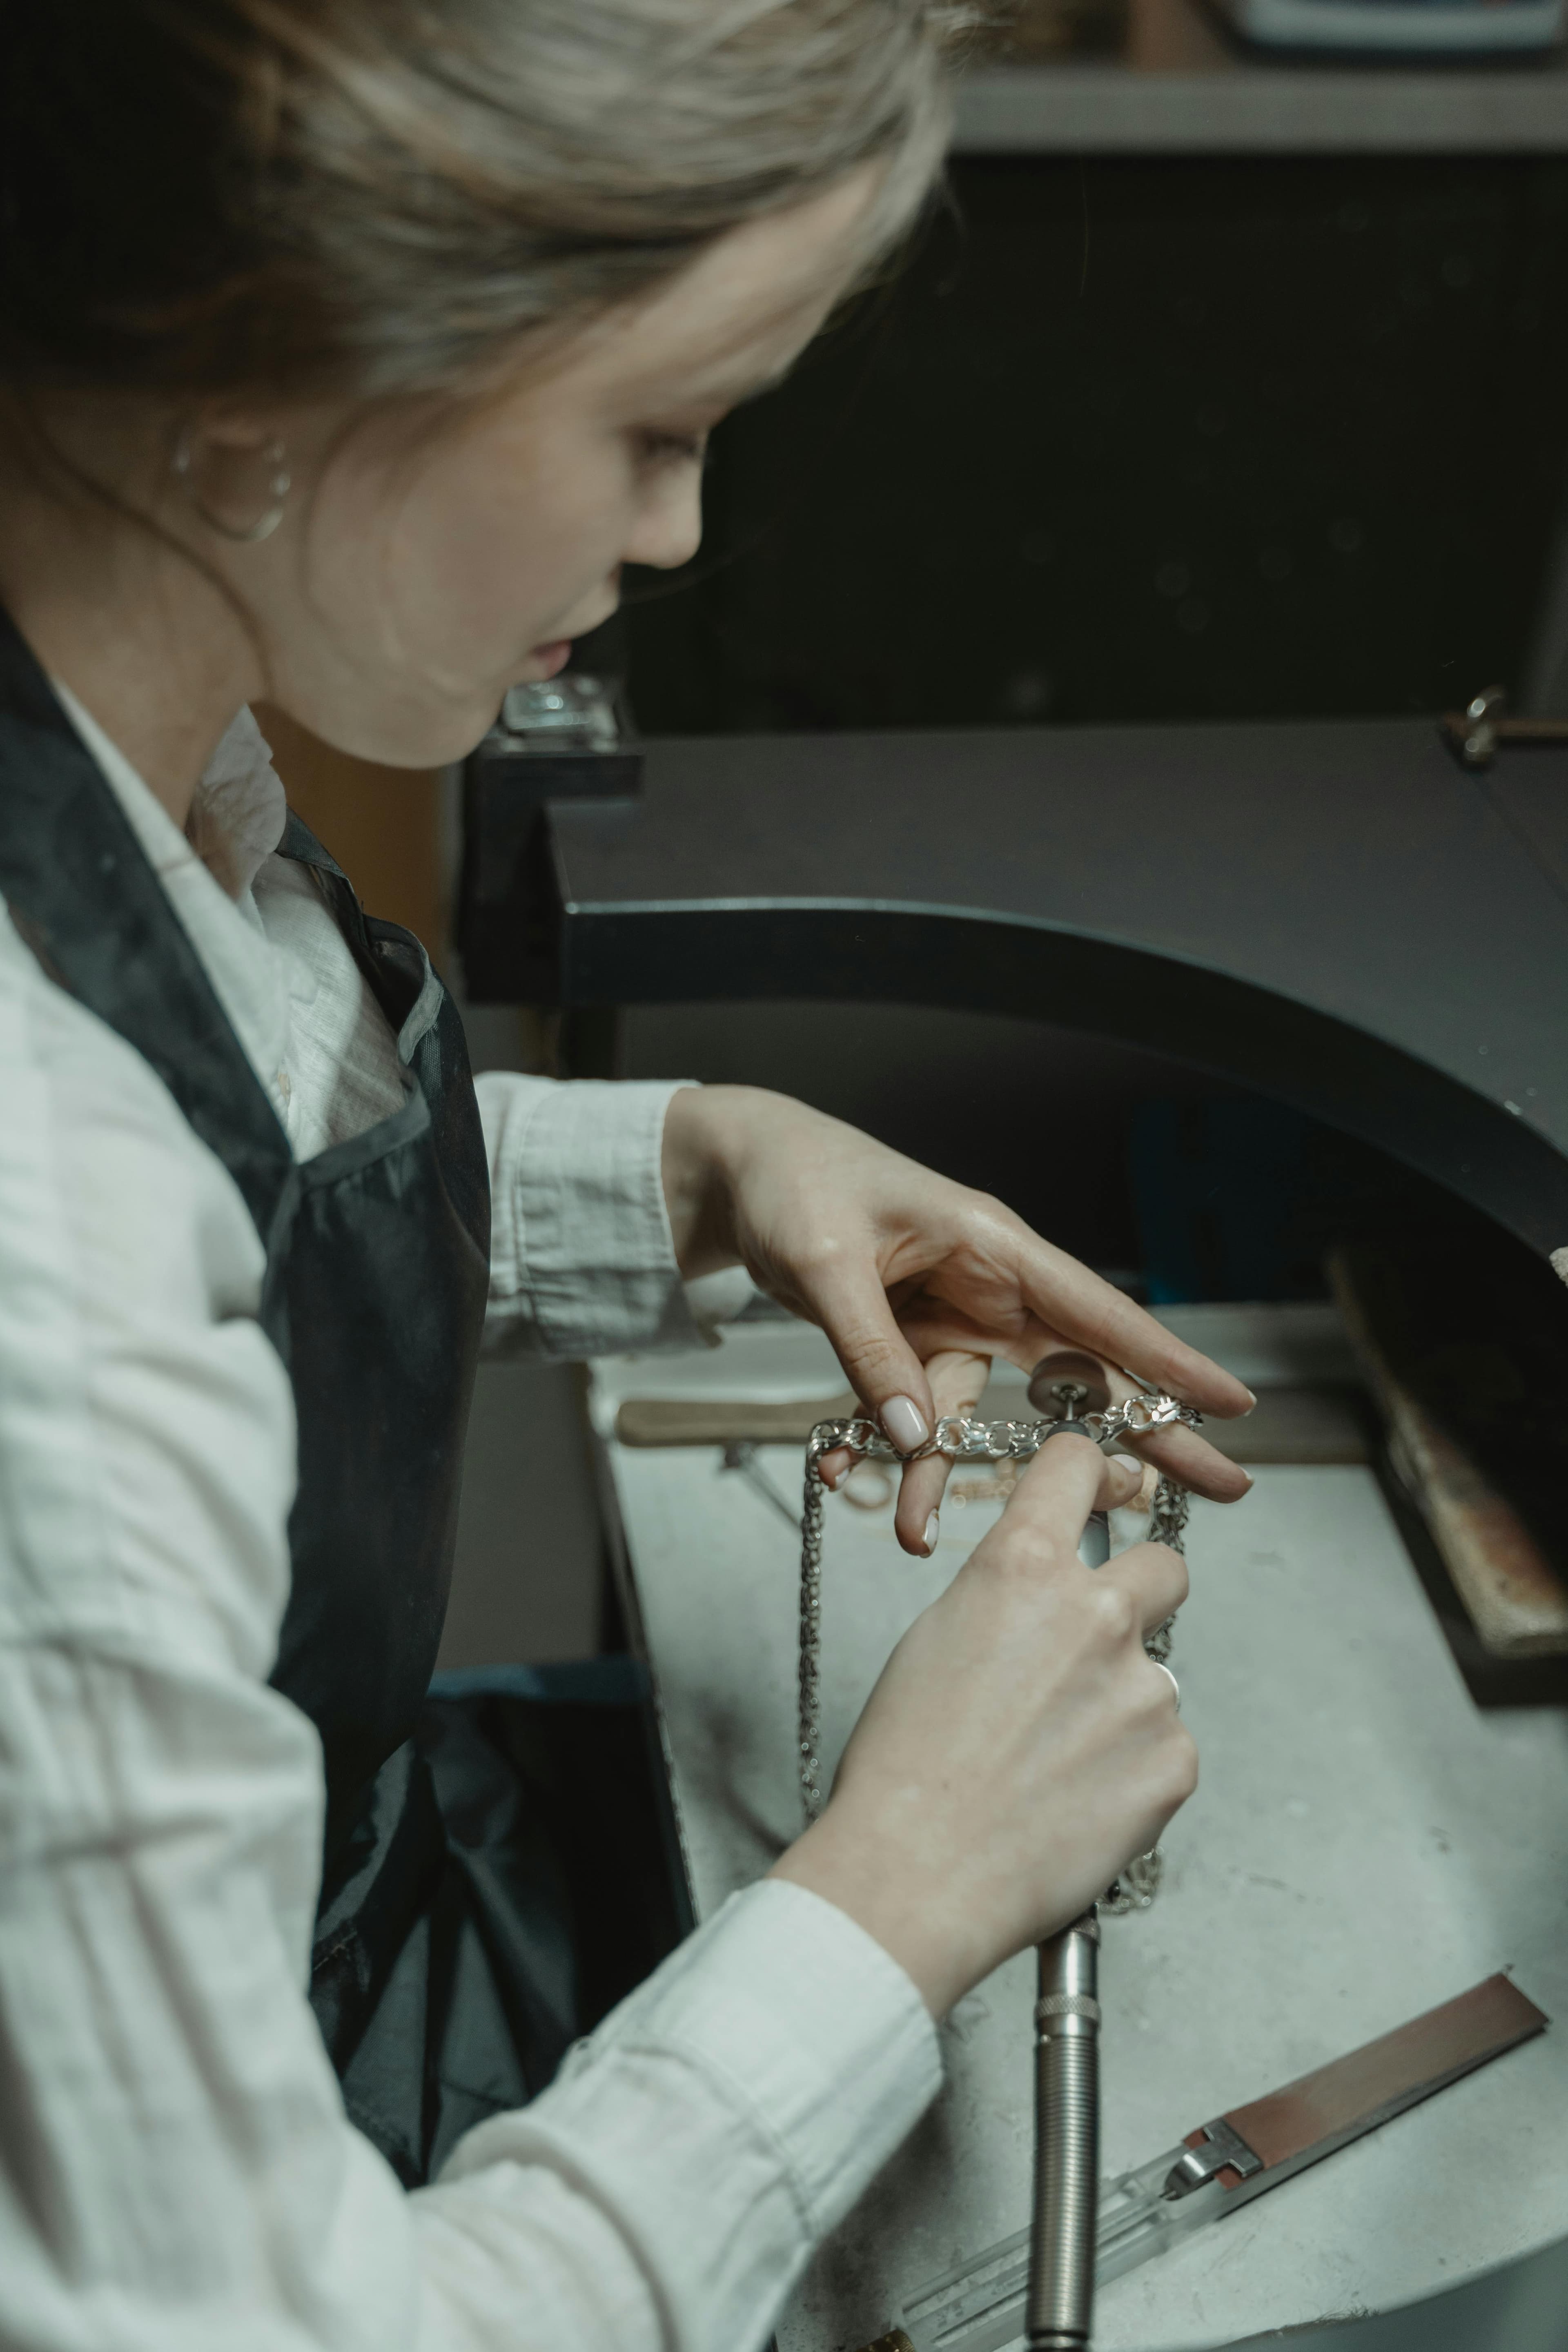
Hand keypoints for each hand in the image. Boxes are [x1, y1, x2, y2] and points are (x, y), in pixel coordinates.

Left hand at [661, 1086, 1254, 1553]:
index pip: (1099, 1310)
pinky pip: (914, 1408)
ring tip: (909, 1529)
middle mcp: (989, 1284)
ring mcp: (953, 1316)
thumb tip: (912, 1436)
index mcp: (992, 1244)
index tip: (1234, 1405)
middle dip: (1141, 1433)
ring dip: (942, 1470)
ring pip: (982, 1410)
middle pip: (1082, 1370)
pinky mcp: (913, 1340)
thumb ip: (871, 1352)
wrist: (743, 1170)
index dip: (1168, 1361)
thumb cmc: (795, 1184)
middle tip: (1217, 1488)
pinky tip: (837, 1465)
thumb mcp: (827, 1265)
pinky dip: (879, 1442)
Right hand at [770, 1433, 1193, 2014]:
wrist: (917, 1874)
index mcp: (1021, 1567)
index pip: (1079, 1465)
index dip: (1090, 1474)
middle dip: (1141, 1594)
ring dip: (1121, 1706)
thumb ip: (1006, 1597)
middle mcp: (1095, 1612)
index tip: (1099, 1488)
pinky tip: (1076, 1802)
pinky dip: (1132, 1773)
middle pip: (1164, 1564)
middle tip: (1095, 1648)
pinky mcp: (1174, 1762)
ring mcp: (1143, 1689)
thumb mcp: (934, 1639)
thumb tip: (1042, 1599)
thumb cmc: (903, 1766)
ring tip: (1055, 1763)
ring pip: (1157, 1675)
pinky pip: (1167, 1749)